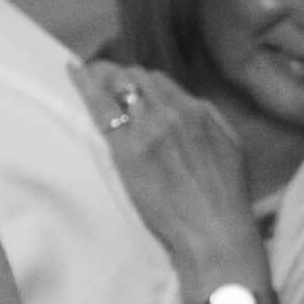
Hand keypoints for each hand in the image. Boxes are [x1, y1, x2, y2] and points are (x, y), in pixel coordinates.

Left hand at [71, 60, 260, 274]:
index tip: (127, 88)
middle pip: (136, 77)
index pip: (159, 81)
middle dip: (118, 77)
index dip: (140, 83)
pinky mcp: (127, 149)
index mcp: (198, 112)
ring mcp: (150, 129)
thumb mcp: (231, 149)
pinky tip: (72, 72)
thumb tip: (192, 105)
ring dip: (103, 78)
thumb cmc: (226, 199)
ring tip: (87, 76)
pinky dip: (85, 84)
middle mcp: (174, 113)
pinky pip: (100, 105)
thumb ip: (209, 122)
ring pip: (118, 83)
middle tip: (101, 82)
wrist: (215, 231)